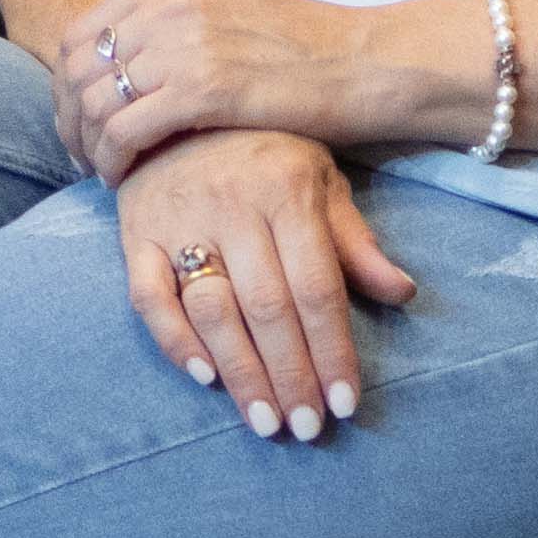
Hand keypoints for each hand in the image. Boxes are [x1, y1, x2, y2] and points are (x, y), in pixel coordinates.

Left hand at [57, 0, 376, 181]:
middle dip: (70, 120)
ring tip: (104, 171)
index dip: (68, 85)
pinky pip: (123, 132)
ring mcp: (182, 41)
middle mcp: (167, 0)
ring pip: (95, 104)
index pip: (80, 33)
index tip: (79, 121)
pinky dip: (113, 161)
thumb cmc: (303, 47)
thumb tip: (124, 58)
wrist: (365, 62)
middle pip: (77, 69)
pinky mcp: (201, 87)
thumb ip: (171, 21)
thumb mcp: (226, 10)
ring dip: (89, 146)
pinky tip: (124, 178)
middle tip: (83, 155)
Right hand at [109, 129, 413, 438]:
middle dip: (292, 376)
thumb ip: (355, 241)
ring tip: (265, 421)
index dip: (333, 350)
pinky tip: (204, 378)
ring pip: (212, 310)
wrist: (179, 108)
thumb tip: (401, 294)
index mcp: (287, 192)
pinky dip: (174, 340)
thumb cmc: (265, 151)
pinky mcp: (135, 234)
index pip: (317, 288)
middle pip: (267, 308)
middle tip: (308, 428)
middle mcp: (233, 207)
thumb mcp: (320, 179)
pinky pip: (148, 297)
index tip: (347, 404)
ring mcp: (180, 221)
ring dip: (241, 373)